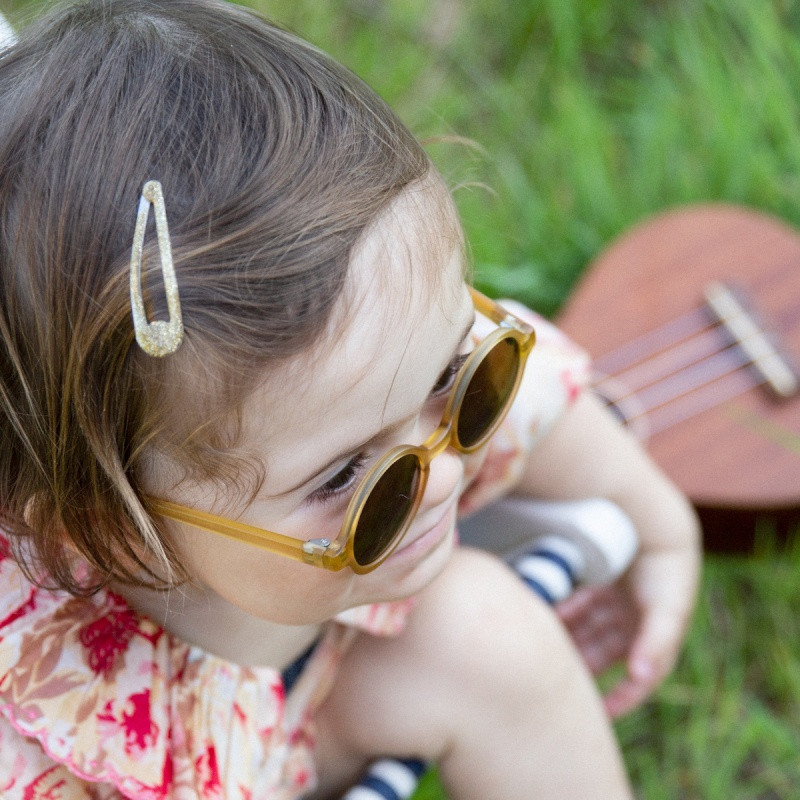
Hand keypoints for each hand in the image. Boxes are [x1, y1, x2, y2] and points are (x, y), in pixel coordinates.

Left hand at [558, 547, 696, 717]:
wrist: (656, 525)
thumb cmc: (667, 573)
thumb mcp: (667, 612)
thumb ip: (656, 645)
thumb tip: (640, 678)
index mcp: (654, 638)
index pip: (636, 679)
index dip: (620, 698)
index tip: (598, 714)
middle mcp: (634, 622)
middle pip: (603, 653)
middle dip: (583, 663)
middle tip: (558, 672)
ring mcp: (617, 602)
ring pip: (587, 630)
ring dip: (570, 638)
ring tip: (548, 644)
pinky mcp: (601, 583)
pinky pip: (578, 605)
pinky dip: (565, 612)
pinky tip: (548, 614)